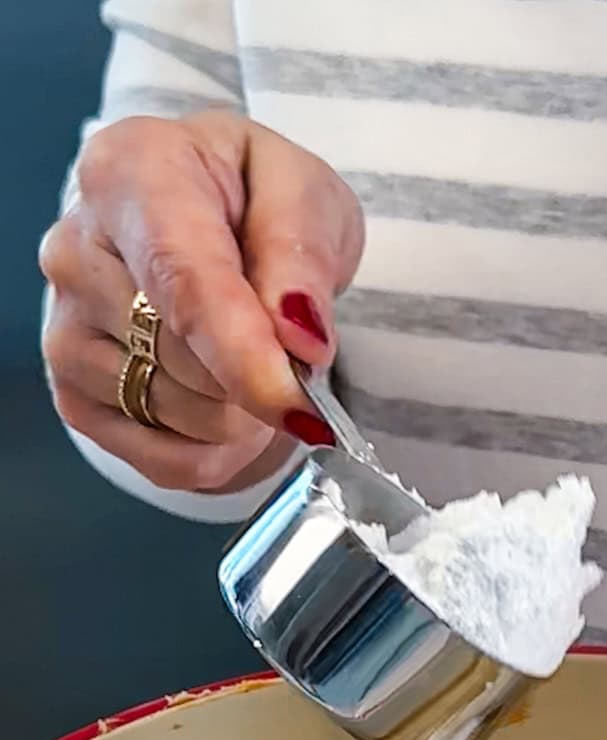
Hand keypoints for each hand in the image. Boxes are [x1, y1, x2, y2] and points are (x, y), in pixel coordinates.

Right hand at [39, 109, 364, 493]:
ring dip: (246, 414)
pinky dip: (222, 450)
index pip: (183, 284)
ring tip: (251, 359)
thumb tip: (299, 336)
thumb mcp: (303, 193)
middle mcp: (77, 251)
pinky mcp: (76, 397)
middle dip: (262, 375)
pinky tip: (228, 403)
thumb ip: (302, 253)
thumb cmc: (252, 199)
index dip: (243, 355)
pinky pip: (169, 462)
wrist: (209, 219)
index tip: (296, 403)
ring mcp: (67, 330)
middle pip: (187, 362)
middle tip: (288, 342)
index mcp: (132, 174)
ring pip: (184, 418)